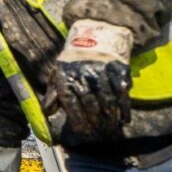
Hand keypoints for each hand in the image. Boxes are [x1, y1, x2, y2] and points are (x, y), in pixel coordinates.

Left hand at [51, 19, 133, 139]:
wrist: (94, 38)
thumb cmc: (73, 64)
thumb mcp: (59, 75)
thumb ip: (53, 95)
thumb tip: (47, 112)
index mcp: (67, 76)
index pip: (71, 101)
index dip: (76, 117)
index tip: (81, 130)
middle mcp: (84, 75)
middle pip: (90, 103)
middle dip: (94, 120)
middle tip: (99, 133)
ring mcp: (102, 73)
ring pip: (107, 100)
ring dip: (109, 117)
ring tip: (110, 129)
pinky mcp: (118, 71)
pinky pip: (122, 93)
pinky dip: (124, 108)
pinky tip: (124, 120)